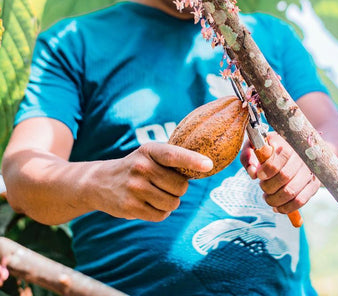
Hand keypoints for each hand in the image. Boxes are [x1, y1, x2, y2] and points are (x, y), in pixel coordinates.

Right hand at [94, 142, 212, 221]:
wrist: (100, 182)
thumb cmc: (136, 167)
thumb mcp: (150, 155)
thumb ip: (173, 159)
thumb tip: (205, 166)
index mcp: (149, 150)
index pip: (173, 155)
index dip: (193, 160)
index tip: (209, 165)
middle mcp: (141, 167)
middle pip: (180, 186)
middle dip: (179, 189)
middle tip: (166, 185)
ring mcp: (134, 188)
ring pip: (172, 203)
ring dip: (170, 202)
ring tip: (156, 194)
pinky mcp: (130, 207)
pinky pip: (161, 215)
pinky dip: (161, 212)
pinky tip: (149, 204)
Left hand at [240, 132, 319, 213]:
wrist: (294, 150)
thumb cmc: (269, 149)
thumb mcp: (256, 146)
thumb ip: (248, 156)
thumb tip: (253, 173)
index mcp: (287, 142)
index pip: (281, 156)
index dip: (268, 169)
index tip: (259, 175)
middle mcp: (301, 156)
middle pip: (285, 176)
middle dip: (268, 186)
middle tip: (262, 186)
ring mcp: (309, 171)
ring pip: (292, 191)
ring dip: (275, 199)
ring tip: (267, 197)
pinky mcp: (314, 184)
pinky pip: (300, 201)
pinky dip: (286, 208)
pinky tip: (277, 207)